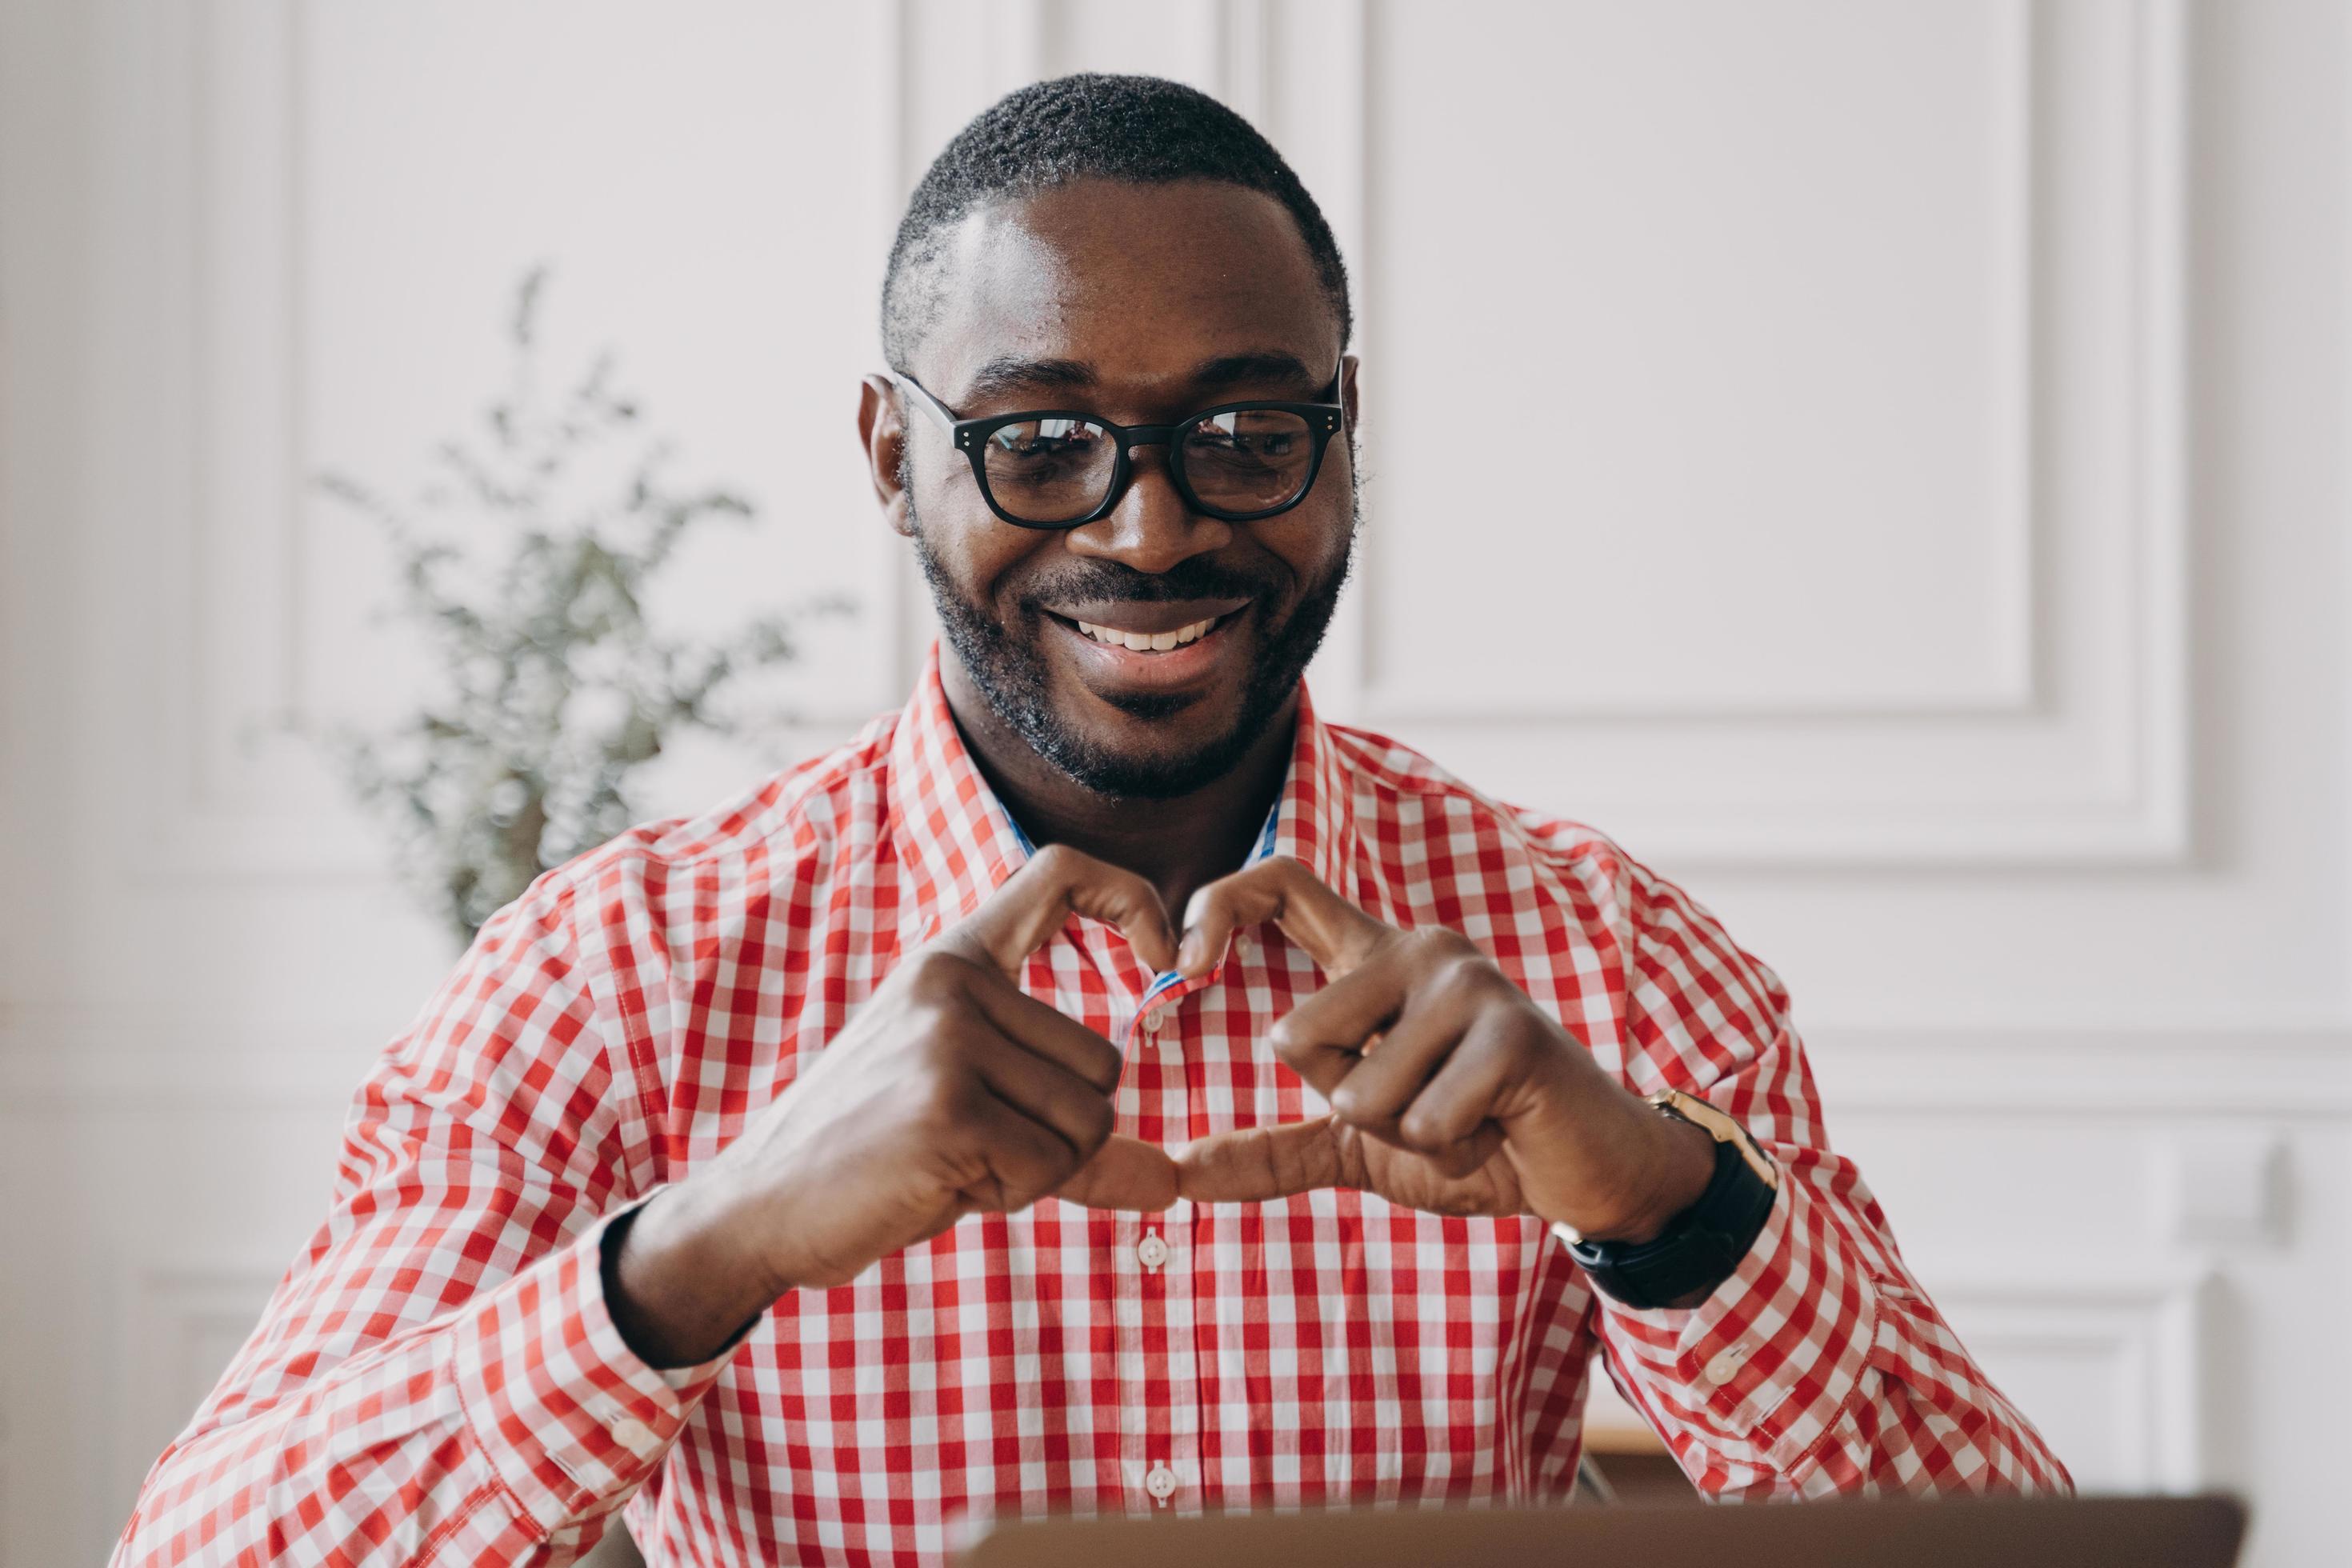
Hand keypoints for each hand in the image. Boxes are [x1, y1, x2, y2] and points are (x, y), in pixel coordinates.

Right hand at [611, 845, 1177, 1364]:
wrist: (760, 1205)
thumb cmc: (872, 1156)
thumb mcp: (965, 1105)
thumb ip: (1061, 1124)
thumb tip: (1171, 1183)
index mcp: (953, 960)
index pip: (1060, 873)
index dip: (1132, 898)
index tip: (1165, 957)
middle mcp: (951, 982)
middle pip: (1104, 1062)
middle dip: (1061, 1133)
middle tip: (972, 1144)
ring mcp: (947, 1039)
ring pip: (1089, 1120)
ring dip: (1036, 1169)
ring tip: (951, 1160)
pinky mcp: (947, 1106)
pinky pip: (1050, 1166)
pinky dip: (1010, 1194)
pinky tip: (938, 1182)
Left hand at [1169, 858, 1713, 1239]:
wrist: (1591, 1173)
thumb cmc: (1477, 1142)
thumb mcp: (1359, 1146)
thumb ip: (1273, 1150)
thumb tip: (1176, 1174)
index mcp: (1376, 959)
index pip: (1282, 884)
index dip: (1219, 905)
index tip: (1186, 966)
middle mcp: (1420, 950)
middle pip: (1296, 1037)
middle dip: (1344, 1107)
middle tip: (1418, 1106)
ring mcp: (1469, 984)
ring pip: (1357, 1093)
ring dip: (1405, 1138)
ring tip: (1467, 1118)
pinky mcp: (1511, 1035)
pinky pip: (1420, 1121)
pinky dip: (1451, 1150)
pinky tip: (1498, 1129)